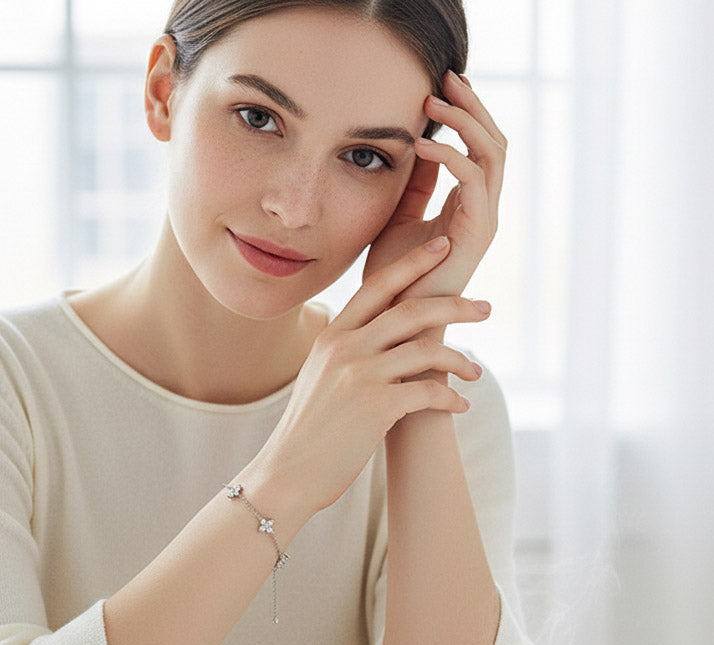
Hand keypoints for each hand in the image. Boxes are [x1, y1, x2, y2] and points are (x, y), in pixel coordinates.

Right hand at [250, 238, 490, 517]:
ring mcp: (360, 375)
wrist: (288, 473)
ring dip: (461, 359)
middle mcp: (344, 348)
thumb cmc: (309, 430)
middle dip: (455, 304)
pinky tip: (459, 406)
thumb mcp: (319, 377)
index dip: (413, 263)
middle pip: (412, 310)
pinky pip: (429, 391)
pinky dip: (450, 398)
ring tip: (476, 373)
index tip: (443, 248)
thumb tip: (379, 337)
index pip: (377, 285)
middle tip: (486, 308)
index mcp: (331, 336)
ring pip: (427, 349)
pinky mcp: (376, 406)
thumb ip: (345, 351)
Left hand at [363, 70, 506, 302]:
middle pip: (493, 142)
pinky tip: (423, 142)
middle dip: (473, 106)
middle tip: (447, 76)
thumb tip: (418, 146)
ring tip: (433, 100)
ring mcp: (484, 221)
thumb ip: (415, 185)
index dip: (465, 114)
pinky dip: (452, 155)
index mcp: (468, 205)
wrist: (396, 324)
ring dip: (465, 121)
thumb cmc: (395, 280)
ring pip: (492, 153)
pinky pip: (475, 180)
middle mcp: (483, 210)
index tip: (440, 86)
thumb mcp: (399, 219)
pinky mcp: (477, 233)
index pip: (479, 147)